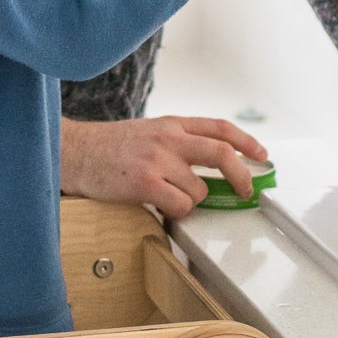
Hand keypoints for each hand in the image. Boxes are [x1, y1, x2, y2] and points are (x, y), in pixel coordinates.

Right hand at [61, 114, 269, 220]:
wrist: (76, 152)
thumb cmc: (110, 147)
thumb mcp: (149, 133)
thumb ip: (179, 143)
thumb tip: (214, 165)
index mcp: (172, 124)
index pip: (220, 128)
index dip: (247, 142)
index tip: (261, 155)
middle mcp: (168, 138)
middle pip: (222, 153)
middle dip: (242, 175)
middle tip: (246, 191)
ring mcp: (157, 160)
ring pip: (199, 190)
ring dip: (191, 201)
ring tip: (169, 198)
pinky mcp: (145, 183)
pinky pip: (180, 206)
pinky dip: (177, 212)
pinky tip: (161, 206)